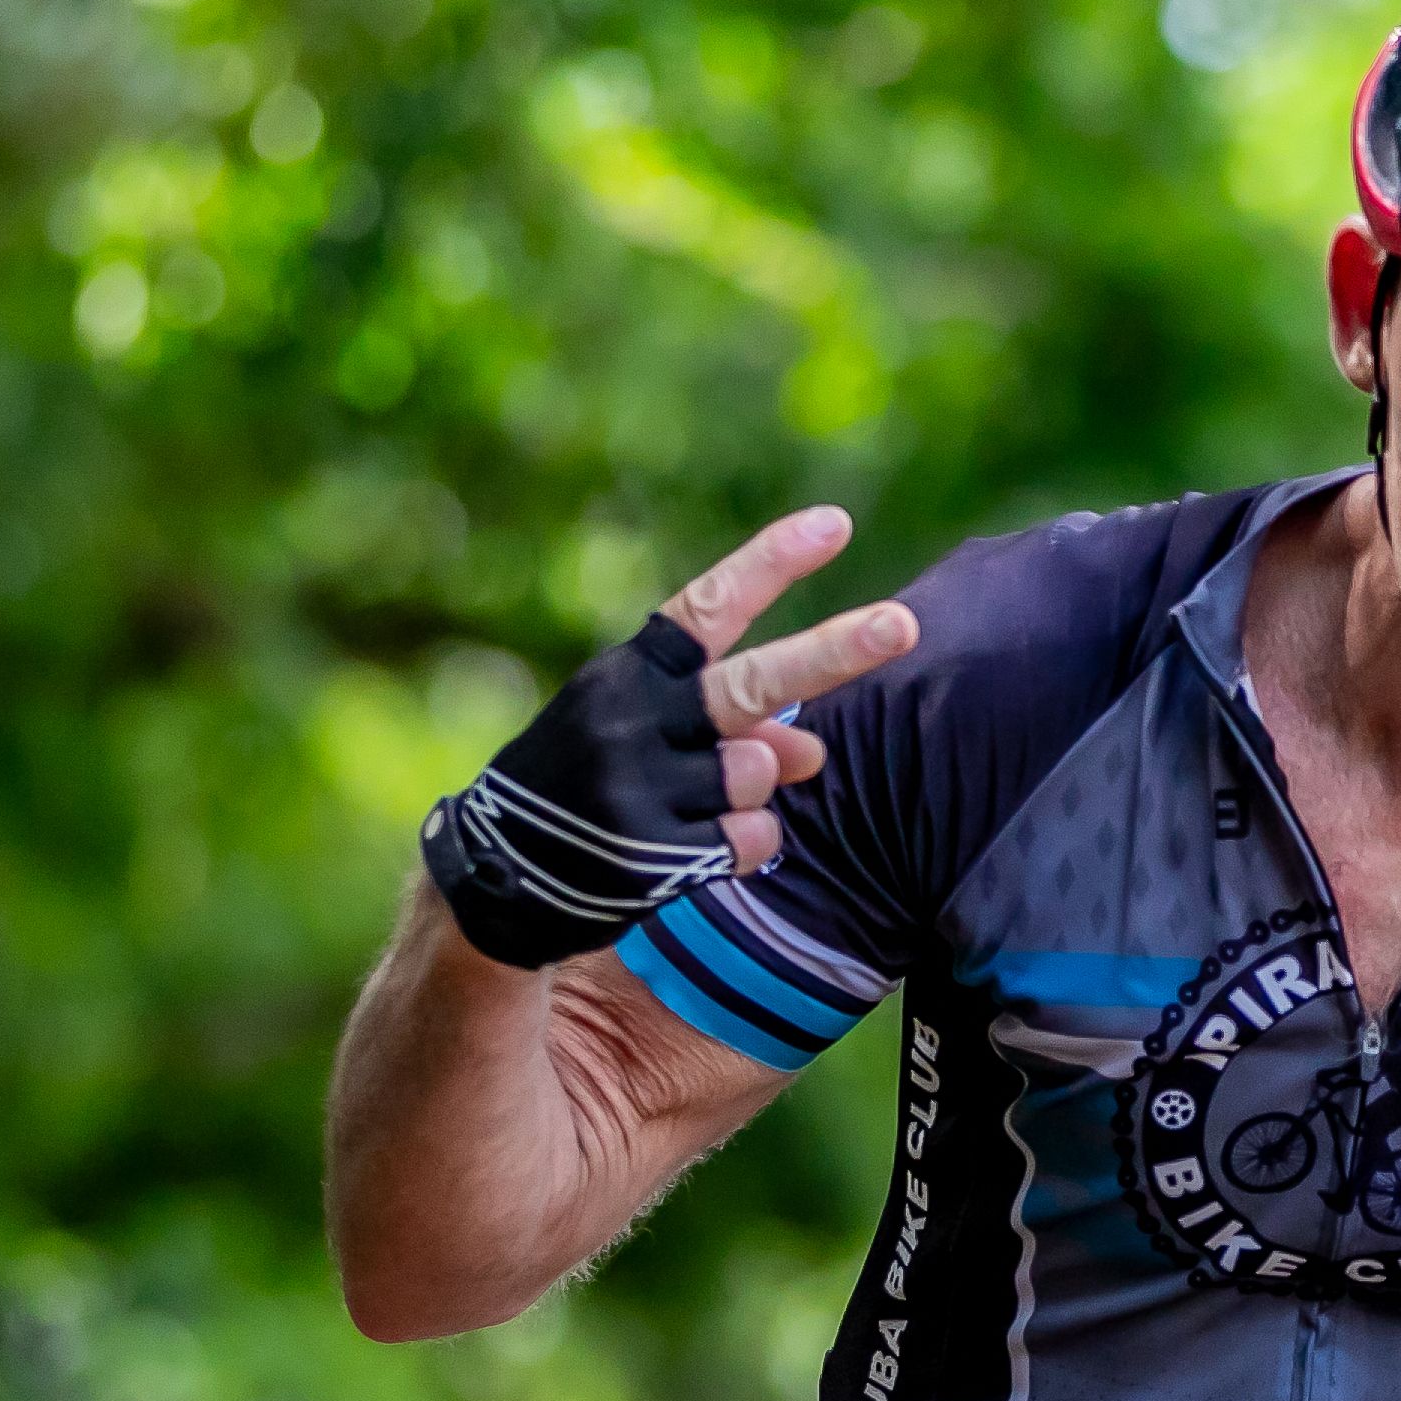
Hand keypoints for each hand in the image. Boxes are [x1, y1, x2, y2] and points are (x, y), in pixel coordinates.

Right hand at [419, 507, 918, 964]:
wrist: (497, 875)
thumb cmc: (589, 782)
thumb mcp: (644, 732)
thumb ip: (732, 723)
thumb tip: (811, 750)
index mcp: (629, 672)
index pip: (709, 607)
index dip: (772, 564)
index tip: (836, 524)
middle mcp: (631, 720)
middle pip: (754, 685)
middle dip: (834, 652)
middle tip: (903, 624)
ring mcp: (639, 788)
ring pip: (758, 775)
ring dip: (751, 789)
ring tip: (691, 803)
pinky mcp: (650, 855)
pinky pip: (752, 839)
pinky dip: (744, 846)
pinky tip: (689, 850)